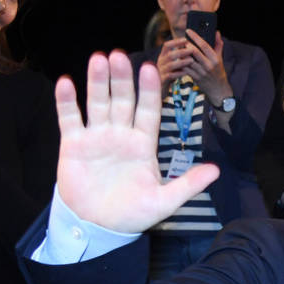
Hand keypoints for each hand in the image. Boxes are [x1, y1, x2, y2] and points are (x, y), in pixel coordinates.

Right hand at [55, 51, 218, 232]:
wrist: (99, 228)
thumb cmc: (133, 215)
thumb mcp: (165, 202)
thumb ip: (188, 184)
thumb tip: (217, 170)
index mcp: (143, 145)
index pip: (149, 112)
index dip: (149, 91)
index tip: (151, 70)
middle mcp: (121, 136)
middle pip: (122, 101)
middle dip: (122, 79)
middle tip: (120, 55)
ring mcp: (97, 138)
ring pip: (97, 103)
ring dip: (98, 82)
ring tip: (99, 59)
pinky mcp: (73, 145)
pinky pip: (69, 119)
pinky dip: (67, 102)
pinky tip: (67, 83)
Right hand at [156, 37, 190, 91]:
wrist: (160, 89)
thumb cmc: (169, 75)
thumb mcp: (172, 64)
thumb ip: (177, 56)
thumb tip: (188, 46)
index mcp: (162, 57)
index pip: (166, 45)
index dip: (175, 41)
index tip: (186, 39)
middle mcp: (160, 62)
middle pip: (170, 54)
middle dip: (181, 51)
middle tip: (192, 49)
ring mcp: (160, 71)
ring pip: (171, 65)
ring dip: (182, 62)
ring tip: (191, 60)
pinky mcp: (162, 80)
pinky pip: (171, 76)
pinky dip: (179, 73)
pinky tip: (187, 72)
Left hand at [181, 30, 231, 106]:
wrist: (218, 90)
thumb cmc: (218, 72)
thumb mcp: (220, 59)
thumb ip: (218, 45)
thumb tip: (216, 32)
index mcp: (215, 59)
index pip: (204, 45)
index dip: (195, 37)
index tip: (188, 31)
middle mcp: (208, 65)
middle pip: (195, 52)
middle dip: (186, 44)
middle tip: (182, 40)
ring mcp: (201, 72)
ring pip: (188, 60)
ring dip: (182, 53)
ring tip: (178, 48)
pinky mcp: (195, 78)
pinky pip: (185, 68)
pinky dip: (181, 62)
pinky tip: (178, 58)